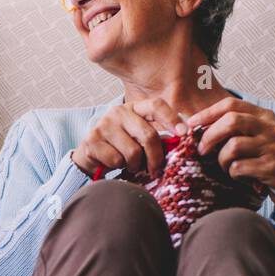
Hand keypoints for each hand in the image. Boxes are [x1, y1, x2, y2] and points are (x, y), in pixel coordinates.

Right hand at [71, 98, 185, 177]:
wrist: (90, 156)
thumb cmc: (120, 147)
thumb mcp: (138, 137)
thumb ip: (155, 136)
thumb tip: (180, 141)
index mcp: (133, 107)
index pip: (156, 105)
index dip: (172, 118)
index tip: (184, 133)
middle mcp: (118, 112)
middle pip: (148, 135)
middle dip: (155, 157)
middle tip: (155, 169)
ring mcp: (104, 125)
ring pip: (133, 152)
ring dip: (134, 165)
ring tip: (129, 164)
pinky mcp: (92, 140)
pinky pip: (116, 160)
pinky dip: (118, 167)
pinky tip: (112, 164)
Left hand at [191, 98, 274, 204]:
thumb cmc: (268, 160)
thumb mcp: (258, 137)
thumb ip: (236, 129)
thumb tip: (197, 126)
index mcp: (265, 116)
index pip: (231, 105)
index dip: (207, 113)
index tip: (191, 124)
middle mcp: (270, 128)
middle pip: (231, 121)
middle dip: (209, 136)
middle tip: (201, 150)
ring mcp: (273, 147)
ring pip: (232, 146)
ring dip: (222, 160)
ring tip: (227, 167)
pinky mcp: (272, 167)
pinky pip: (239, 168)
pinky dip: (233, 174)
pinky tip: (240, 177)